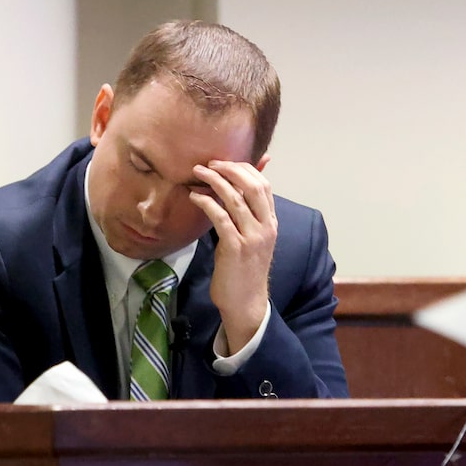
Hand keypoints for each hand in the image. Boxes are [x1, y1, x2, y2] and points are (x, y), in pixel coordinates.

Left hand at [189, 158, 276, 353]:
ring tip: (198, 173)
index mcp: (272, 223)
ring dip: (215, 182)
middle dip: (231, 169)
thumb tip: (232, 193)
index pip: (264, 185)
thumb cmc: (244, 270)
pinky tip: (194, 197)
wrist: (246, 302)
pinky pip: (221, 217)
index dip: (245, 169)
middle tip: (210, 163)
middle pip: (253, 186)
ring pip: (236, 199)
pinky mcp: (235, 248)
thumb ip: (246, 216)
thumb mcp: (252, 239)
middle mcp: (266, 227)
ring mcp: (252, 237)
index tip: (225, 163)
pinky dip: (207, 203)